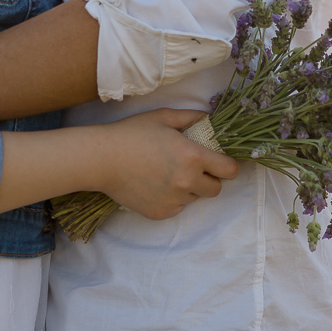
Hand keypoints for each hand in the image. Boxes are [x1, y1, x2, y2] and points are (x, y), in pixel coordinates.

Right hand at [94, 109, 239, 220]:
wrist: (102, 159)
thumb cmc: (133, 133)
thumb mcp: (164, 117)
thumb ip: (192, 117)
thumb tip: (209, 118)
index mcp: (193, 157)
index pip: (230, 170)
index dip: (228, 166)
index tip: (221, 162)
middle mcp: (188, 182)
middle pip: (216, 189)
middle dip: (209, 178)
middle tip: (193, 167)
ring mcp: (174, 200)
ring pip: (195, 198)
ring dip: (189, 188)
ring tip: (168, 174)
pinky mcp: (161, 213)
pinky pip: (177, 207)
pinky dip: (173, 198)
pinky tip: (156, 184)